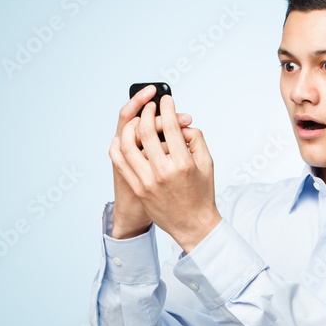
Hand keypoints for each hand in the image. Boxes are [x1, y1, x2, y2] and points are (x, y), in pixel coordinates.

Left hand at [110, 85, 192, 238]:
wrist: (193, 225)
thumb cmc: (201, 195)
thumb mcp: (207, 165)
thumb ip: (197, 140)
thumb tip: (182, 124)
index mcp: (183, 163)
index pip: (169, 125)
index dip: (166, 108)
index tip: (165, 100)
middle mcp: (163, 171)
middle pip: (145, 130)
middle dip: (146, 112)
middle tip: (149, 105)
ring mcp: (147, 181)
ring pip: (128, 144)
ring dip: (130, 126)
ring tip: (135, 120)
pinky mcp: (138, 189)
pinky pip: (120, 162)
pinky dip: (118, 146)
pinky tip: (121, 138)